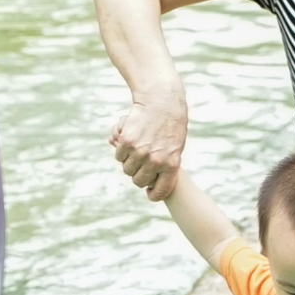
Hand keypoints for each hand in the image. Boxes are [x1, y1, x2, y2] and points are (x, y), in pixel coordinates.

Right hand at [110, 85, 187, 201]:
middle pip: (138, 181)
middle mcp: (155, 161)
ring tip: (137, 148)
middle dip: (138, 174)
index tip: (149, 191)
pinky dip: (121, 150)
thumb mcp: (175, 147)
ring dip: (128, 161)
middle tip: (141, 164)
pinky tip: (129, 139)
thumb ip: (165, 166)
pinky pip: (119, 156)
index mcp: (171, 164)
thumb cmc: (171, 124)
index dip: (153, 194)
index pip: (160, 192)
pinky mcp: (127, 142)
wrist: (161, 100)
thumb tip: (150, 185)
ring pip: (127, 169)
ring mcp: (140, 152)